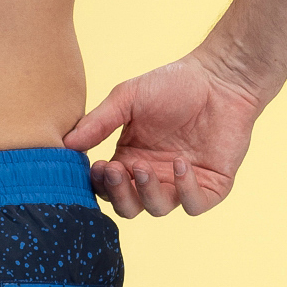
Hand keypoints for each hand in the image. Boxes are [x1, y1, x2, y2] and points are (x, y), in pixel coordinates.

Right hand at [65, 51, 263, 218]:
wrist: (222, 77)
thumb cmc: (175, 84)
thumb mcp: (128, 98)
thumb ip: (98, 122)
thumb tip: (64, 144)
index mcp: (129, 160)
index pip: (106, 187)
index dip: (99, 183)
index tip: (93, 165)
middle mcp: (153, 177)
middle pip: (128, 207)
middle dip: (118, 193)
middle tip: (114, 170)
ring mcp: (182, 184)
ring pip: (157, 209)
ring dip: (146, 192)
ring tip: (144, 167)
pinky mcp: (211, 187)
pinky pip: (193, 204)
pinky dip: (185, 190)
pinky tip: (181, 164)